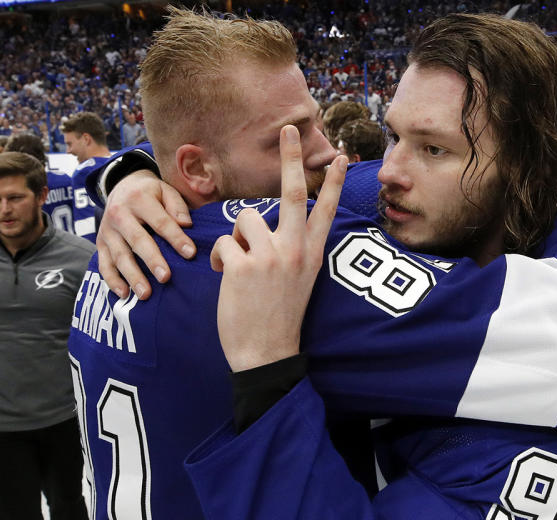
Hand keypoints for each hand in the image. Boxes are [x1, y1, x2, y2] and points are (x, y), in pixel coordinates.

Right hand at [97, 170, 194, 299]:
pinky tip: (124, 294)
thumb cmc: (150, 194)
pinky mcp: (100, 244)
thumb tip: (186, 224)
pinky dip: (112, 280)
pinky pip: (104, 264)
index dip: (175, 238)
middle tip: (166, 277)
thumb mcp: (165, 190)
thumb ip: (176, 206)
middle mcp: (119, 215)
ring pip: (119, 256)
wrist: (120, 188)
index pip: (160, 221)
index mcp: (138, 199)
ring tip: (146, 294)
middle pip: (137, 240)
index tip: (190, 253)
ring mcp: (107, 231)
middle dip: (152, 260)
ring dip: (132, 276)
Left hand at [211, 126, 346, 372]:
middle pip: (294, 192)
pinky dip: (216, 258)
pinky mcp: (244, 266)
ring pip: (245, 219)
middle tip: (288, 127)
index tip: (340, 154)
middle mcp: (295, 250)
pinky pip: (223, 243)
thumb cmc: (278, 318)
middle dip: (291, 157)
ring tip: (238, 264)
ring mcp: (271, 257)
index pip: (326, 210)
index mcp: (312, 255)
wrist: (268, 355)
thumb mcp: (299, 281)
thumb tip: (265, 226)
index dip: (334, 181)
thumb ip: (291, 251)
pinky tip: (223, 277)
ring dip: (235, 237)